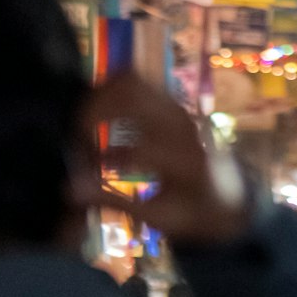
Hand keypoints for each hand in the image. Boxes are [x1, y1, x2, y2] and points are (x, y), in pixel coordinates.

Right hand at [81, 71, 249, 247]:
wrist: (228, 193)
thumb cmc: (192, 211)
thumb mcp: (155, 216)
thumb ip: (112, 201)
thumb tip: (68, 191)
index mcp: (182, 158)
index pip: (134, 149)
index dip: (97, 160)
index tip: (78, 172)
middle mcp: (181, 124)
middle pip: (130, 95)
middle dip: (93, 112)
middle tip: (75, 138)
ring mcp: (177, 106)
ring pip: (131, 80)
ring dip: (100, 96)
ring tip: (81, 125)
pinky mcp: (172, 100)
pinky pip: (138, 80)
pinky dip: (111, 89)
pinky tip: (97, 112)